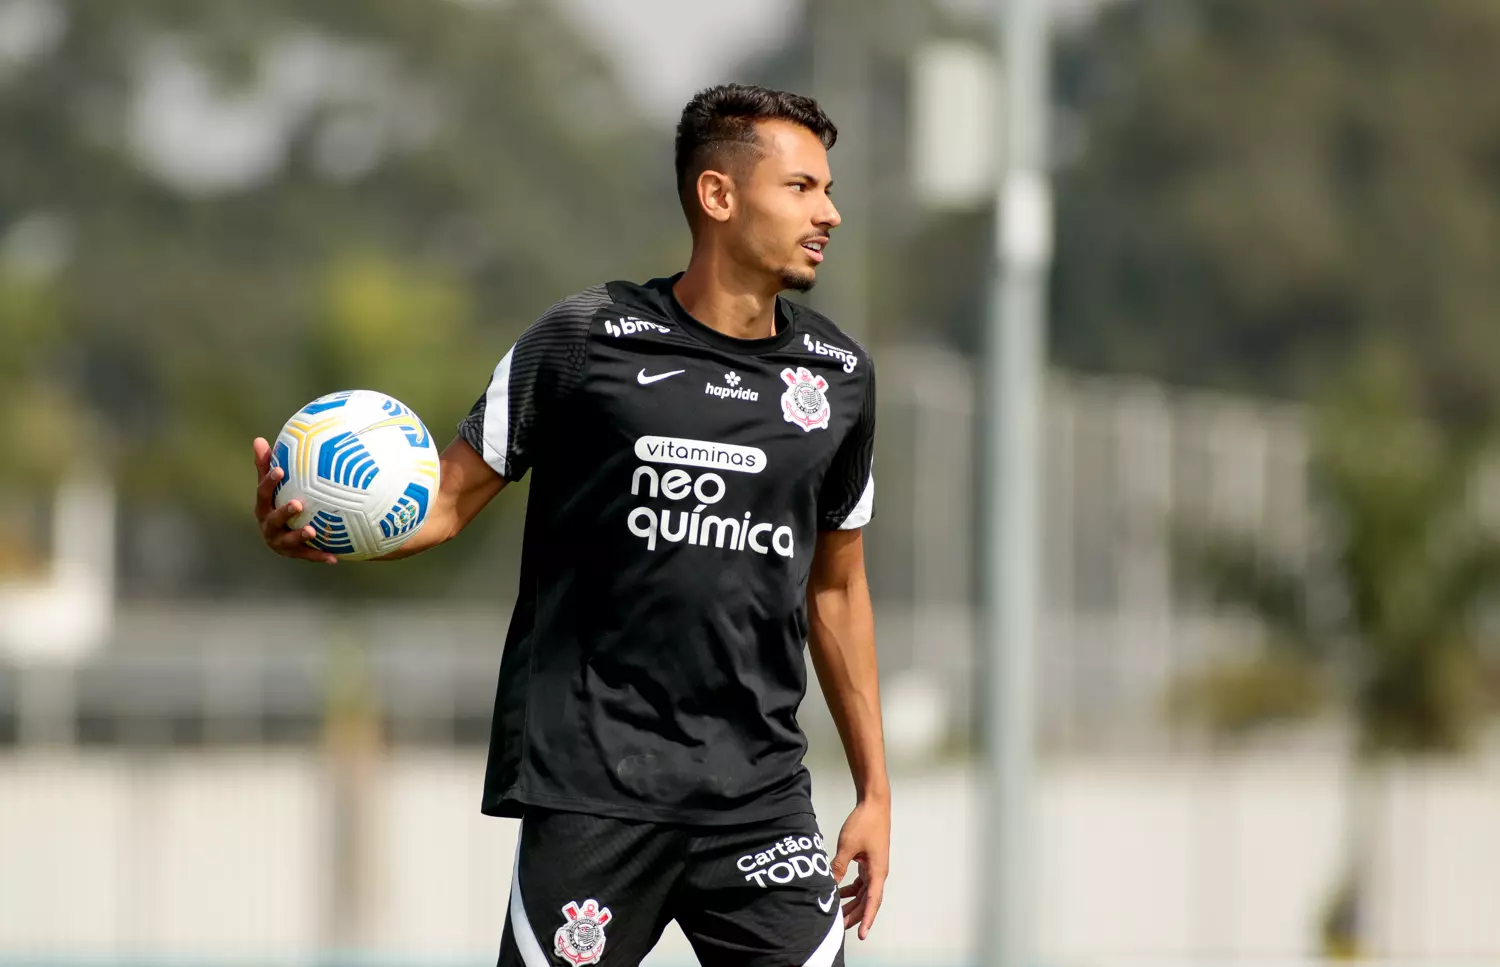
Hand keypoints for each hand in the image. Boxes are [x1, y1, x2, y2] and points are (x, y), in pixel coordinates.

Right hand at [253, 437, 337, 563]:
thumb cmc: (278, 503)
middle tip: (298, 504)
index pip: (263, 493)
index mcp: (263, 508)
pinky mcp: (294, 554)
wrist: (282, 536)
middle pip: (274, 519)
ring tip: (312, 531)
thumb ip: (267, 466)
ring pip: (288, 541)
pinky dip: (319, 556)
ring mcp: (280, 542)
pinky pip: (308, 556)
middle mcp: (268, 526)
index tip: (280, 470)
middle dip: (284, 512)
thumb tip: (258, 439)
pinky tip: (334, 557)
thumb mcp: (272, 487)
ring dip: (300, 536)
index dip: (269, 482)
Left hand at [831, 797, 889, 939]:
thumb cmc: (865, 823)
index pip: (872, 902)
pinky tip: (840, 893)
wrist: (874, 804)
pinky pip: (861, 882)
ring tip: (839, 914)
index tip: (861, 934)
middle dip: (855, 915)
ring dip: (852, 903)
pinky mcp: (868, 861)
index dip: (866, 919)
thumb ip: (839, 866)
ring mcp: (874, 867)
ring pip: (864, 893)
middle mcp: (878, 872)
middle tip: (840, 927)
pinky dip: (852, 890)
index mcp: (877, 871)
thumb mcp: (847, 846)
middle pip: (868, 901)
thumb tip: (830, 885)